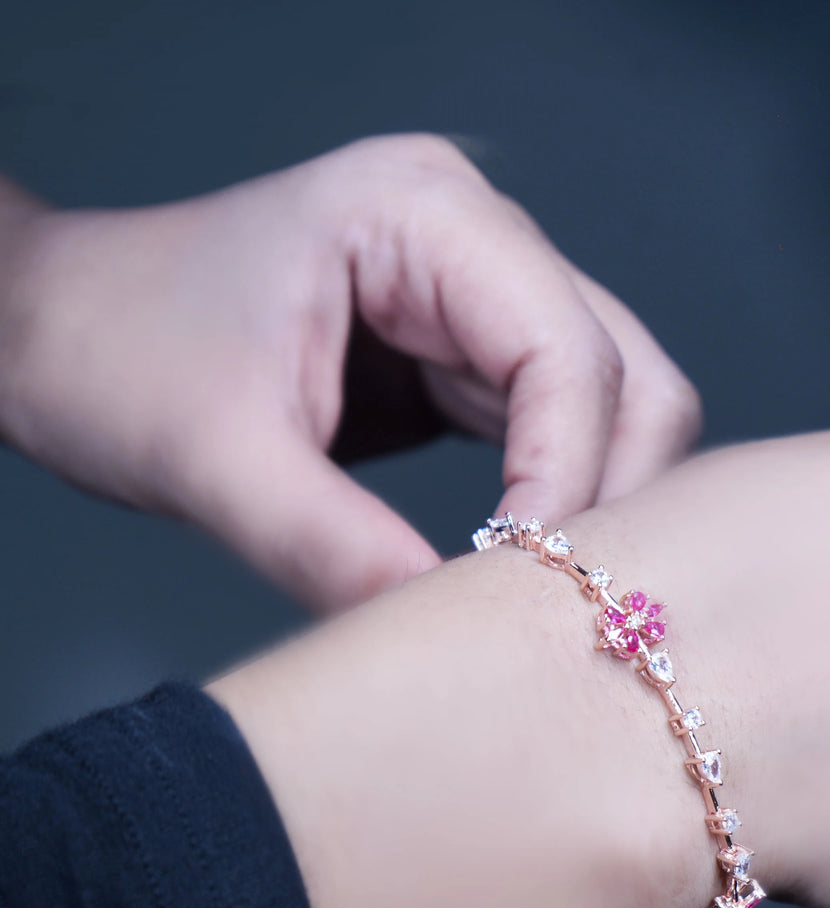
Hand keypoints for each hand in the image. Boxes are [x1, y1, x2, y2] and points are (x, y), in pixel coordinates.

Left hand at [0, 137, 700, 610]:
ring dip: (593, 504)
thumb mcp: (211, 456)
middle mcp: (477, 239)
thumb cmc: (114, 350)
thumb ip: (329, 547)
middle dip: (609, 495)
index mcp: (423, 213)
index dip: (568, 477)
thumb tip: (447, 634)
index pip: (567, 351)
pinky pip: (559, 433)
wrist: (66, 334)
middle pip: (625, 376)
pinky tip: (517, 561)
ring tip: (537, 590)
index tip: (525, 584)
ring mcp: (482, 295)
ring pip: (614, 408)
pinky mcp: (470, 355)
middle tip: (558, 598)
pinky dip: (557, 502)